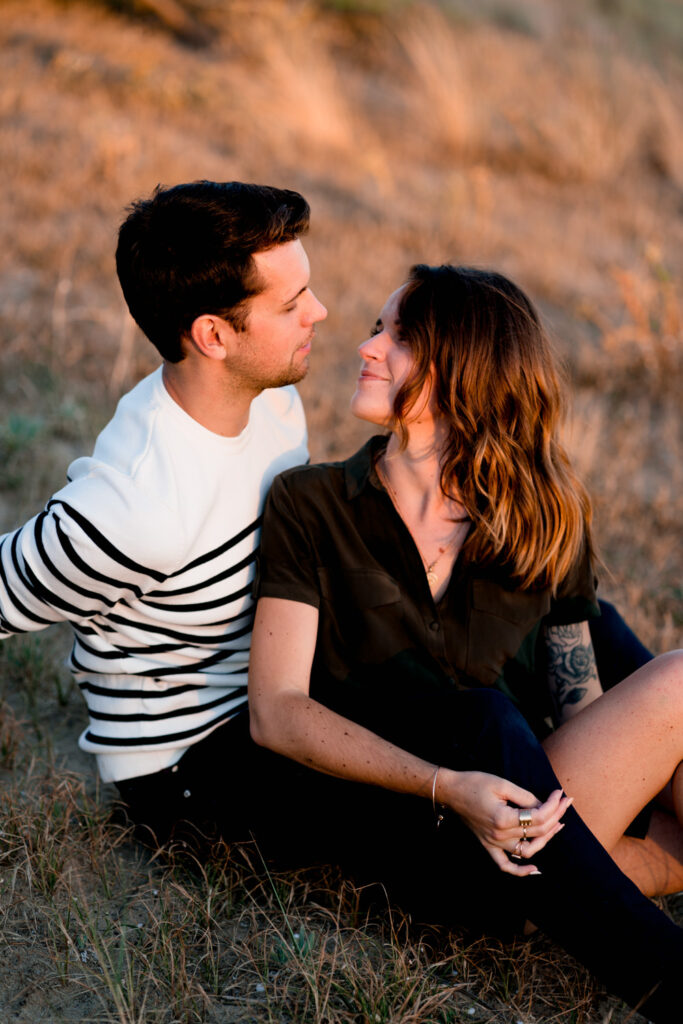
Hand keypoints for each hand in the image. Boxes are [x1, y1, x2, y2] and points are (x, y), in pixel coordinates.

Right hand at [437, 770, 571, 876]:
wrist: (452, 791)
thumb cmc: (475, 783)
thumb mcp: (502, 784)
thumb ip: (525, 796)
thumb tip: (544, 805)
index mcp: (502, 818)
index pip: (537, 817)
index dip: (553, 805)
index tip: (560, 793)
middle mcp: (499, 835)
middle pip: (537, 832)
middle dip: (555, 816)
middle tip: (565, 803)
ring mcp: (494, 843)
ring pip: (528, 850)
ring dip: (546, 839)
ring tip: (558, 825)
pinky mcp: (488, 846)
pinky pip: (505, 865)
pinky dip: (520, 871)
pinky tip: (535, 869)